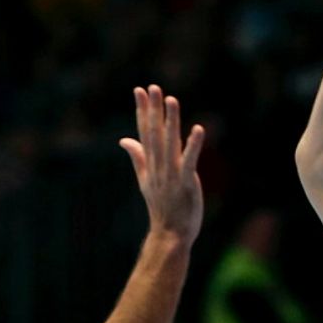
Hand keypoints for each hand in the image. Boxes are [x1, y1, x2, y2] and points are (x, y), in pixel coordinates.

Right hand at [120, 84, 204, 241]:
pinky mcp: (186, 183)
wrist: (169, 234)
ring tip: (172, 100)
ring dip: (171, 121)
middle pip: (154, 134)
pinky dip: (193, 145)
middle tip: (154, 87)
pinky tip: (198, 129)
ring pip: (170, 143)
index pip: (144, 133)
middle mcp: (158, 167)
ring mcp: (171, 175)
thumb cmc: (161, 207)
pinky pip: (189, 161)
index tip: (140, 90)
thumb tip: (124, 139)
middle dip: (154, 110)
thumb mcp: (145, 180)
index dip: (143, 111)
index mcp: (149, 165)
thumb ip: (137, 157)